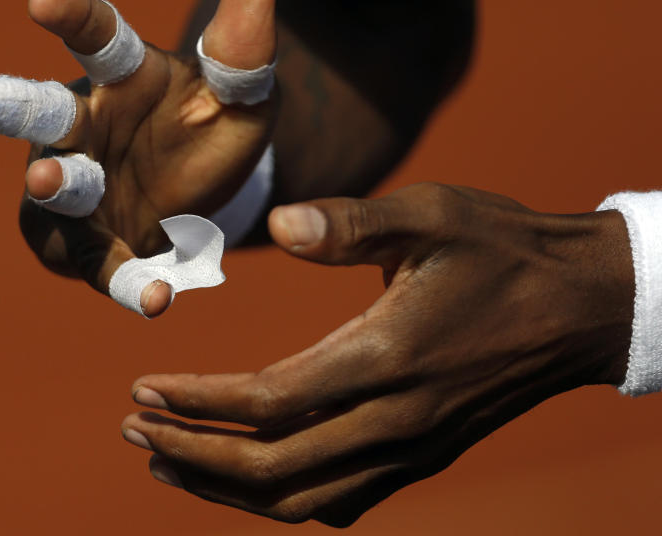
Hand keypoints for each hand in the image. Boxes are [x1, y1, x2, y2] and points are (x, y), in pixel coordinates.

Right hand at [0, 0, 276, 315]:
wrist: (209, 194)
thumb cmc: (212, 128)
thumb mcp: (243, 94)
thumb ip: (243, 52)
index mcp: (121, 77)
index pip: (95, 39)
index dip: (69, 18)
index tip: (40, 1)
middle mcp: (84, 127)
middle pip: (42, 112)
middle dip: (4, 106)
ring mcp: (80, 189)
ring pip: (57, 191)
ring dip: (52, 187)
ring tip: (47, 182)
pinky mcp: (90, 244)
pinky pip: (101, 262)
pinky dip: (124, 279)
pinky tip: (154, 298)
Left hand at [121, 183, 633, 525]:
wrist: (580, 307)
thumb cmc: (501, 251)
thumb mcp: (431, 215)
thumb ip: (351, 223)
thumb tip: (279, 225)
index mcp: (388, 358)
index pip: (268, 402)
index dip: (197, 403)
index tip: (142, 392)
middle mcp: (397, 420)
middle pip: (273, 467)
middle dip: (193, 456)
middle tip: (134, 433)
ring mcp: (412, 449)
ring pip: (303, 500)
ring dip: (228, 490)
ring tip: (170, 464)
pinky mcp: (423, 456)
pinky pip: (341, 500)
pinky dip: (283, 499)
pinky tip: (249, 480)